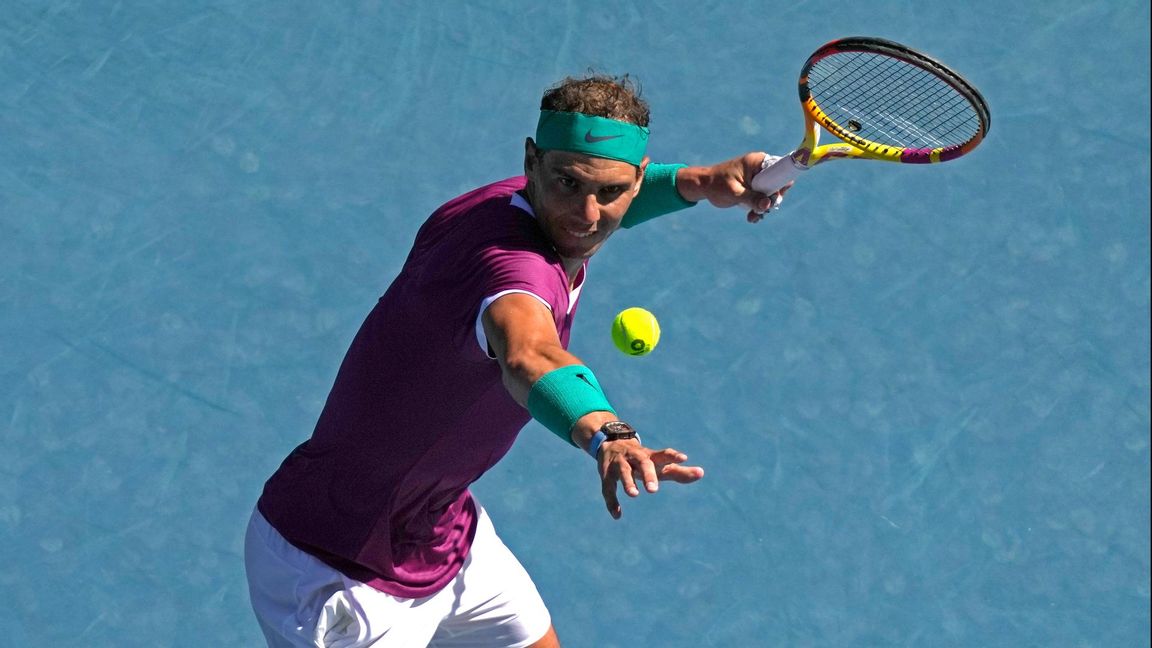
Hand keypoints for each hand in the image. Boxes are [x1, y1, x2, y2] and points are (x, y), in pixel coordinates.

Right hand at [597, 440, 703, 518]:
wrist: (611, 443)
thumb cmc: (643, 460)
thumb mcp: (660, 465)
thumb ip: (680, 472)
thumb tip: (702, 473)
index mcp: (651, 456)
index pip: (663, 454)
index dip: (673, 456)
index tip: (684, 458)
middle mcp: (635, 457)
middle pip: (643, 463)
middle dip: (648, 475)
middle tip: (653, 490)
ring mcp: (620, 464)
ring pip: (623, 472)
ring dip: (628, 482)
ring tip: (634, 494)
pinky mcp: (606, 474)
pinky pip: (607, 488)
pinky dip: (611, 501)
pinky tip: (617, 515)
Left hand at [676, 152, 791, 223]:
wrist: (703, 187)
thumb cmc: (716, 185)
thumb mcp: (734, 193)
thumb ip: (752, 199)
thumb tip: (768, 205)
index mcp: (757, 162)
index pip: (781, 169)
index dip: (781, 184)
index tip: (774, 197)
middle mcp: (760, 168)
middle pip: (778, 184)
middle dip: (771, 200)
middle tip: (762, 211)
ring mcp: (758, 178)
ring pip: (771, 194)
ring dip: (764, 207)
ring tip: (753, 217)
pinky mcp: (754, 187)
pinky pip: (763, 198)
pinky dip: (758, 208)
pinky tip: (751, 217)